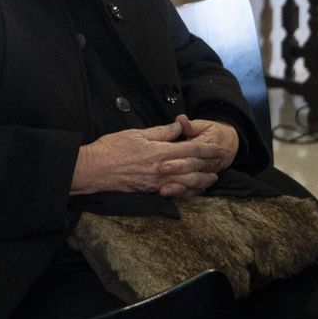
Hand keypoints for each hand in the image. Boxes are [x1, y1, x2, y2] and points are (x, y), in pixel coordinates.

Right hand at [71, 120, 227, 195]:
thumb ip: (160, 132)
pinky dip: (189, 191)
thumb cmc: (112, 148)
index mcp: (160, 152)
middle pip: (194, 168)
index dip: (208, 149)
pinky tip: (193, 189)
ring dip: (203, 180)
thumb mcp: (136, 134)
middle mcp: (163, 169)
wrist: (96, 169)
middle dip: (210, 165)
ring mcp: (159, 182)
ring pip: (189, 183)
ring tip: (212, 178)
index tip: (220, 148)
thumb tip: (178, 126)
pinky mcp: (152, 190)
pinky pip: (177, 192)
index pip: (192, 150)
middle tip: (221, 162)